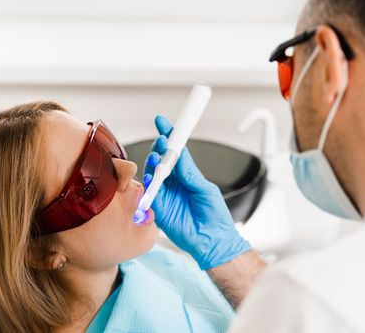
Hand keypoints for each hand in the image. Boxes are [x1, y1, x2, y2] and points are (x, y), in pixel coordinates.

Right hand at [143, 115, 251, 269]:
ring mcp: (165, 194)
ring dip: (154, 162)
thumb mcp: (205, 189)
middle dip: (161, 147)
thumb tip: (180, 155)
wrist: (213, 241)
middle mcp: (174, 183)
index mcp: (187, 176)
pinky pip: (149, 191)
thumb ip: (190, 173)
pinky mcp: (158, 208)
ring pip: (153, 172)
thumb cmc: (215, 216)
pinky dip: (149, 181)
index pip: (175, 153)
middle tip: (164, 140)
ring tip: (160, 157)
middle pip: (161, 159)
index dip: (169, 137)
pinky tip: (153, 175)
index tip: (163, 123)